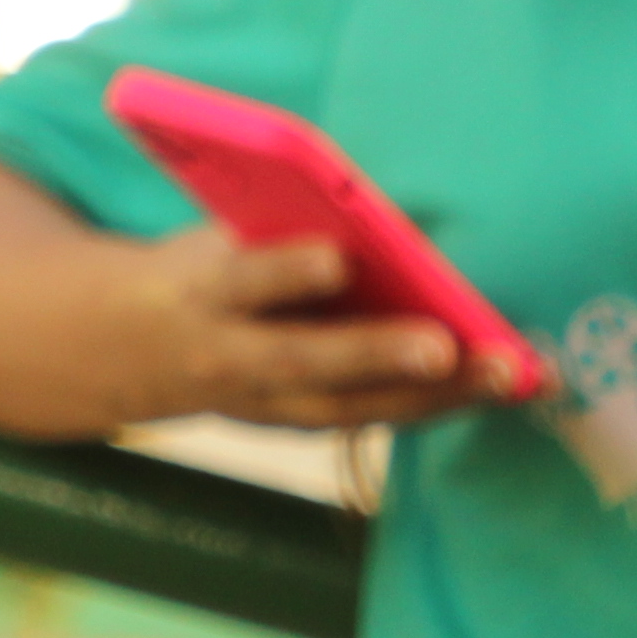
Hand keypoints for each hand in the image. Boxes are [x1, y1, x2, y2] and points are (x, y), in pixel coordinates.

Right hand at [110, 225, 522, 431]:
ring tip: (507, 374)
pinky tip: (500, 386)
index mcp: (201, 293)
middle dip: (375, 354)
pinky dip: (434, 402)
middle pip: (304, 360)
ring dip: (434, 395)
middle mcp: (229, 359)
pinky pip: (371, 416)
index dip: (285, 272)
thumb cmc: (196, 271)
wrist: (129, 349)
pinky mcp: (297, 426)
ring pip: (351, 406)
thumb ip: (274, 233)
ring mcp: (263, 405)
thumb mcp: (211, 241)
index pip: (242, 280)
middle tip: (441, 348)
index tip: (336, 257)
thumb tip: (380, 211)